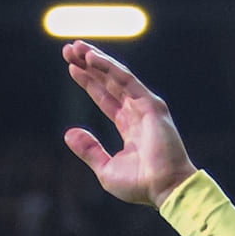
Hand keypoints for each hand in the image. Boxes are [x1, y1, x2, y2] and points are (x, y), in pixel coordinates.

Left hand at [62, 42, 196, 207]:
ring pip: (117, 75)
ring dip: (96, 59)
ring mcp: (145, 106)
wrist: (166, 188)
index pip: (106, 98)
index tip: (72, 68)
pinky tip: (91, 58)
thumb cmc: (141, 185)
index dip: (89, 82)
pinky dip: (108, 67)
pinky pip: (125, 79)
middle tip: (69, 49)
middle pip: (109, 81)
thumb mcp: (106, 169)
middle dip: (89, 65)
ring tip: (75, 47)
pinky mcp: (150, 104)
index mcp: (130, 127)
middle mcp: (138, 112)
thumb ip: (89, 150)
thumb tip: (69, 133)